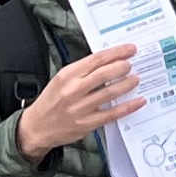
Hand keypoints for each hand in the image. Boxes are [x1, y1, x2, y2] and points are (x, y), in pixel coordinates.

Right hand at [16, 42, 142, 160]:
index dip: (116, 53)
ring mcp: (81, 108)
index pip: (96, 60)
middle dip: (123, 66)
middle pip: (104, 74)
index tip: (129, 49)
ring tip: (136, 79)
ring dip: (127, 84)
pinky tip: (138, 101)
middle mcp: (73, 90)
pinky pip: (112, 113)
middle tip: (132, 64)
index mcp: (67, 75)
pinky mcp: (87, 123)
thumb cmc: (51, 101)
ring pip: (110, 92)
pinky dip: (127, 106)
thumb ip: (82, 71)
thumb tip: (108, 61)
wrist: (37, 127)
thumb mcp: (61, 80)